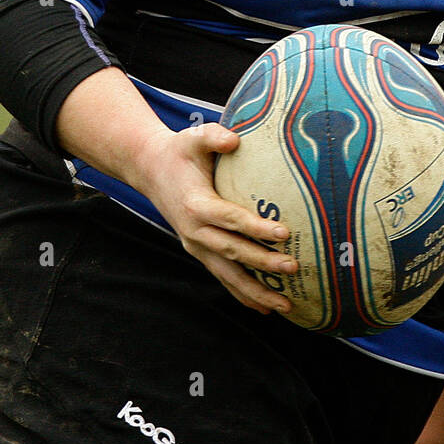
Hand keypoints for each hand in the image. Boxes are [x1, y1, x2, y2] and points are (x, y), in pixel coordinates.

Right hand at [55, 69, 299, 315]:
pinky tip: (265, 307)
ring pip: (227, 274)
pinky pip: (222, 277)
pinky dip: (242, 294)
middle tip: (294, 268)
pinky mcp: (199, 252)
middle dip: (264, 263)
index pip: (230, 219)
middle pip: (233, 252)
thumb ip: (214, 136)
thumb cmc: (179, 151)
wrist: (150, 170)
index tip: (284, 233)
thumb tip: (234, 141)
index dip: (256, 228)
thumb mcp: (194, 137)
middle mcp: (194, 231)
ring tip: (285, 306)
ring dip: (255, 292)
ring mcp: (196, 245)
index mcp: (197, 204)